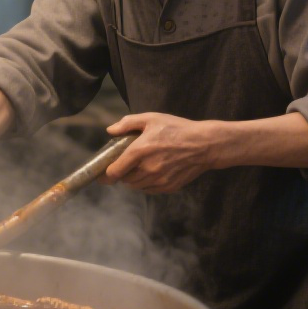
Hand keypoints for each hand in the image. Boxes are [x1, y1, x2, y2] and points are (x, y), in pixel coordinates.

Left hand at [99, 113, 219, 193]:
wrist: (205, 145)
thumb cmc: (178, 129)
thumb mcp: (152, 118)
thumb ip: (128, 123)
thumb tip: (110, 130)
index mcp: (139, 151)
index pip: (114, 171)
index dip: (106, 174)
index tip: (103, 173)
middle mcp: (147, 168)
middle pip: (124, 180)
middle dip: (122, 173)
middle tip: (125, 164)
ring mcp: (159, 180)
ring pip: (136, 186)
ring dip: (133, 180)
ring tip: (139, 167)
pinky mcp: (168, 187)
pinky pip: (149, 190)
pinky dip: (146, 184)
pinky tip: (151, 173)